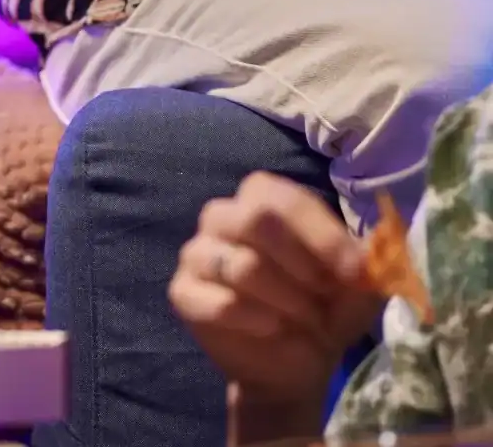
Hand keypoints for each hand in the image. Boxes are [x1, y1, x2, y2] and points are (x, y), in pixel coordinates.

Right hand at [168, 172, 382, 407]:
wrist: (294, 363)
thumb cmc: (327, 310)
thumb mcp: (360, 286)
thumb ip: (371, 262)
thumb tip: (380, 249)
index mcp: (263, 199)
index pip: (287, 200)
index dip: (324, 236)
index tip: (355, 273)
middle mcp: (222, 216)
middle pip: (255, 220)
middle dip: (301, 264)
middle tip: (324, 294)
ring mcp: (197, 254)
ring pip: (240, 266)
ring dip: (286, 299)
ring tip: (304, 318)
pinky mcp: (182, 293)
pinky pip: (218, 302)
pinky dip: (256, 320)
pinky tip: (273, 329)